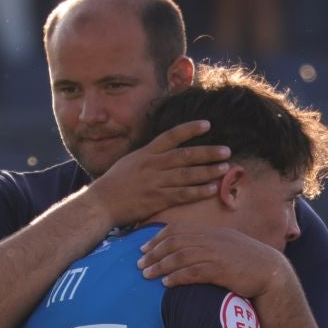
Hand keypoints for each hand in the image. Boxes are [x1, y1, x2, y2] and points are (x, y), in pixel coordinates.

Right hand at [88, 121, 230, 225]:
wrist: (101, 203)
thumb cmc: (116, 182)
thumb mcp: (131, 161)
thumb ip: (150, 155)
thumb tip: (166, 149)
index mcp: (146, 152)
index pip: (171, 136)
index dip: (190, 129)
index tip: (207, 124)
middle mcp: (152, 164)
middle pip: (185, 155)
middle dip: (207, 152)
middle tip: (226, 150)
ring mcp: (155, 182)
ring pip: (187, 174)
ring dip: (208, 171)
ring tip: (225, 168)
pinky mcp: (157, 199)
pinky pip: (182, 194)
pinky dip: (198, 191)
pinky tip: (212, 189)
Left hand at [138, 225, 287, 295]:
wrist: (272, 272)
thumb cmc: (249, 262)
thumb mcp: (228, 246)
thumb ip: (209, 245)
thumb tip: (190, 252)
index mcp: (212, 231)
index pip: (178, 229)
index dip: (158, 237)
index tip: (144, 247)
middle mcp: (212, 239)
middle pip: (175, 241)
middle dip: (154, 252)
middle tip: (138, 262)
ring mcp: (216, 253)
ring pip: (181, 256)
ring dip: (160, 265)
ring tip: (146, 274)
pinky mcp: (221, 270)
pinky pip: (194, 272)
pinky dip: (177, 277)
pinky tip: (166, 283)